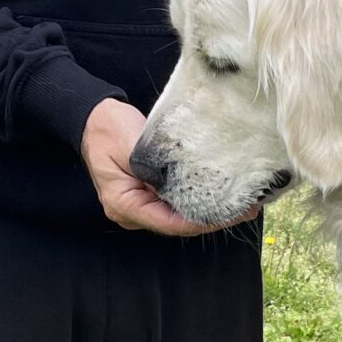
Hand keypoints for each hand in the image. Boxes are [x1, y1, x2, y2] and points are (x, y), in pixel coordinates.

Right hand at [82, 99, 244, 236]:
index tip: (232, 214)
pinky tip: (219, 194)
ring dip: (207, 210)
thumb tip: (191, 190)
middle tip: (247, 209)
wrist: (93, 117)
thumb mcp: (135, 149)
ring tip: (240, 204)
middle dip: (211, 218)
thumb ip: (160, 174)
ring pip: (177, 217)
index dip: (203, 221)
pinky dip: (196, 200)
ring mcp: (138, 207)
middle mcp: (130, 213)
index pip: (170, 223)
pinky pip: (174, 205)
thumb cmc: (111, 128)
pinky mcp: (146, 196)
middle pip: (176, 224)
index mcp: (124, 205)